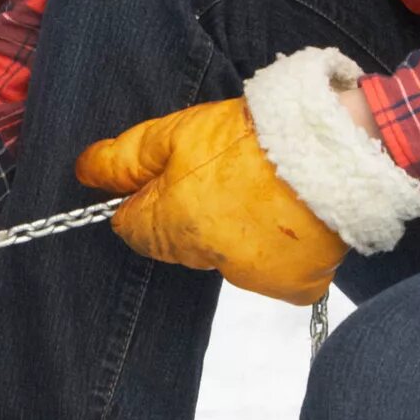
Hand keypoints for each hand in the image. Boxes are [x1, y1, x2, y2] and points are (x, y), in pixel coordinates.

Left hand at [73, 97, 346, 304]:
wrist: (335, 148)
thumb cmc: (253, 135)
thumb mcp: (175, 133)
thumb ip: (123, 158)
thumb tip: (84, 173)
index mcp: (172, 223)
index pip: (133, 228)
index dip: (146, 199)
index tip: (171, 177)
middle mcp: (207, 258)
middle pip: (180, 243)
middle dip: (191, 214)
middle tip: (225, 174)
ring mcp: (253, 277)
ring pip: (226, 257)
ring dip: (234, 233)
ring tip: (263, 190)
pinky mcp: (295, 287)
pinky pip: (273, 274)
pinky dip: (277, 251)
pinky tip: (289, 216)